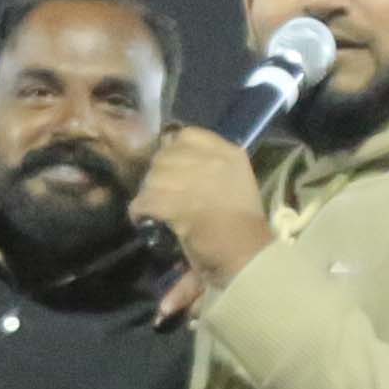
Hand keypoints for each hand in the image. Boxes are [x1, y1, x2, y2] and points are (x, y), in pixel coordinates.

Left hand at [135, 125, 269, 283]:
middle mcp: (211, 160)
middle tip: (162, 194)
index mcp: (229, 153)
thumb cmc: (243, 226)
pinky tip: (145, 219)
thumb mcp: (235, 183)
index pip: (187, 135)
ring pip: (152, 177)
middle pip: (165, 155)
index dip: (173, 150)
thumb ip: (209, 165)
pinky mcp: (174, 202)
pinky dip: (140, 211)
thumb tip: (172, 147)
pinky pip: (145, 200)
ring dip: (149, 194)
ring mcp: (192, 179)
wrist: (248, 254)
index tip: (173, 168)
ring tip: (155, 209)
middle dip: (159, 174)